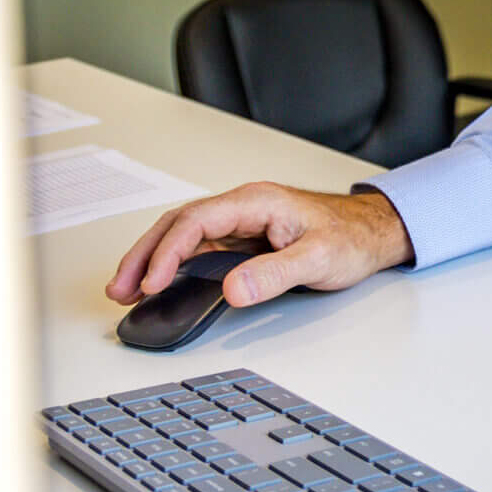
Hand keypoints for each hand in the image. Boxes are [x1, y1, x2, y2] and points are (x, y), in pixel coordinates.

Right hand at [104, 182, 411, 308]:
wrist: (371, 231)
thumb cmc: (350, 237)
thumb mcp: (319, 258)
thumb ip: (276, 273)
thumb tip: (234, 288)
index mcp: (255, 202)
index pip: (197, 221)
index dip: (168, 252)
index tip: (151, 282)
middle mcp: (242, 208)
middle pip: (178, 224)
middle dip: (144, 255)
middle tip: (120, 288)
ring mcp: (239, 223)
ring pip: (182, 235)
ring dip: (151, 260)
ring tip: (125, 289)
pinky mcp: (241, 240)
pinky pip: (196, 248)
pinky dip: (171, 265)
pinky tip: (157, 283)